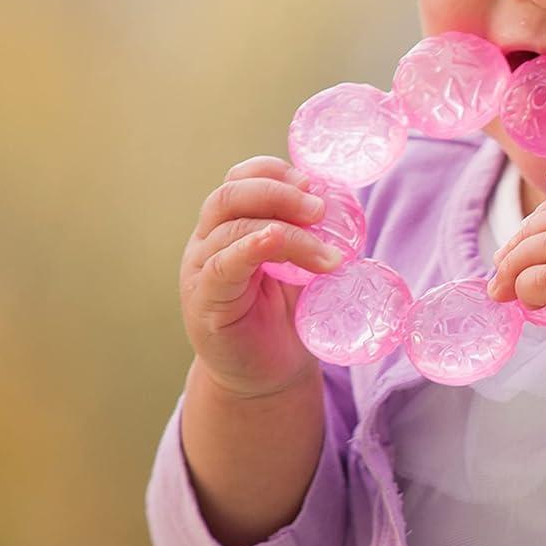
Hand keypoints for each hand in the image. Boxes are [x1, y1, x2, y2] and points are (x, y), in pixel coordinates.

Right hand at [178, 155, 344, 398]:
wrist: (265, 374)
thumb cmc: (285, 315)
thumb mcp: (301, 264)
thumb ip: (311, 232)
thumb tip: (344, 200)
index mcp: (231, 223)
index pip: (243, 178)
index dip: (277, 172)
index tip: (316, 184)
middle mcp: (209, 239)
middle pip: (232, 193)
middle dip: (281, 193)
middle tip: (322, 210)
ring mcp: (201, 268)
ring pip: (233, 226)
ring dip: (288, 231)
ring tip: (328, 255)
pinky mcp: (205, 300)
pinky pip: (222, 265)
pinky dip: (251, 246)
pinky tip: (274, 241)